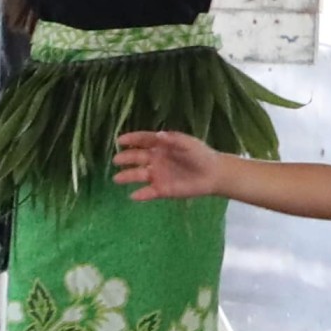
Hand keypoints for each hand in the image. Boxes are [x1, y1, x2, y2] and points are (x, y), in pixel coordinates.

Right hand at [112, 131, 230, 202]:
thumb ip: (174, 140)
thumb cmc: (201, 155)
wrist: (214, 175)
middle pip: (137, 157)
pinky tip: (133, 195)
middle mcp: (155, 159)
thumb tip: (159, 135)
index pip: (143, 140)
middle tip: (116, 160)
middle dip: (126, 158)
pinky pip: (148, 192)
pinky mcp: (162, 189)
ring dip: (127, 176)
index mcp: (161, 146)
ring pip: (138, 175)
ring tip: (117, 178)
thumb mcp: (189, 144)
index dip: (131, 139)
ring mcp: (157, 175)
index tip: (120, 140)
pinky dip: (140, 194)